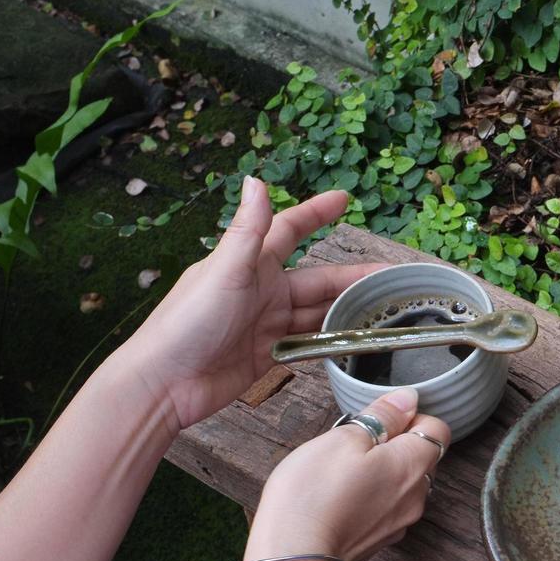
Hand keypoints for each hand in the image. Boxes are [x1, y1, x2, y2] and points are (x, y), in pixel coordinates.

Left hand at [118, 177, 383, 430]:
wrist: (166, 382)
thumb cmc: (188, 322)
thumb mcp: (223, 271)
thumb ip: (247, 229)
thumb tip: (256, 178)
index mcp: (251, 264)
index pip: (291, 229)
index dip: (317, 214)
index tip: (344, 199)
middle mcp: (263, 290)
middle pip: (319, 279)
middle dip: (354, 277)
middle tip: (393, 278)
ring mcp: (267, 323)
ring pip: (319, 312)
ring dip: (349, 310)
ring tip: (386, 312)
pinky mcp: (270, 355)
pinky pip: (309, 343)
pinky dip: (332, 341)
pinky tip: (356, 342)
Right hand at [246, 388, 450, 560]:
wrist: (293, 557)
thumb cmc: (313, 495)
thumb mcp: (343, 438)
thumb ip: (383, 416)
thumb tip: (408, 398)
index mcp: (414, 464)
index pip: (437, 428)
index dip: (411, 417)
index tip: (380, 420)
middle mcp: (417, 495)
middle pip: (422, 456)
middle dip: (395, 443)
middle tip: (355, 444)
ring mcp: (401, 521)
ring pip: (404, 482)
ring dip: (383, 471)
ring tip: (343, 472)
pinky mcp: (381, 538)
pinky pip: (388, 506)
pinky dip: (372, 496)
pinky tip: (341, 497)